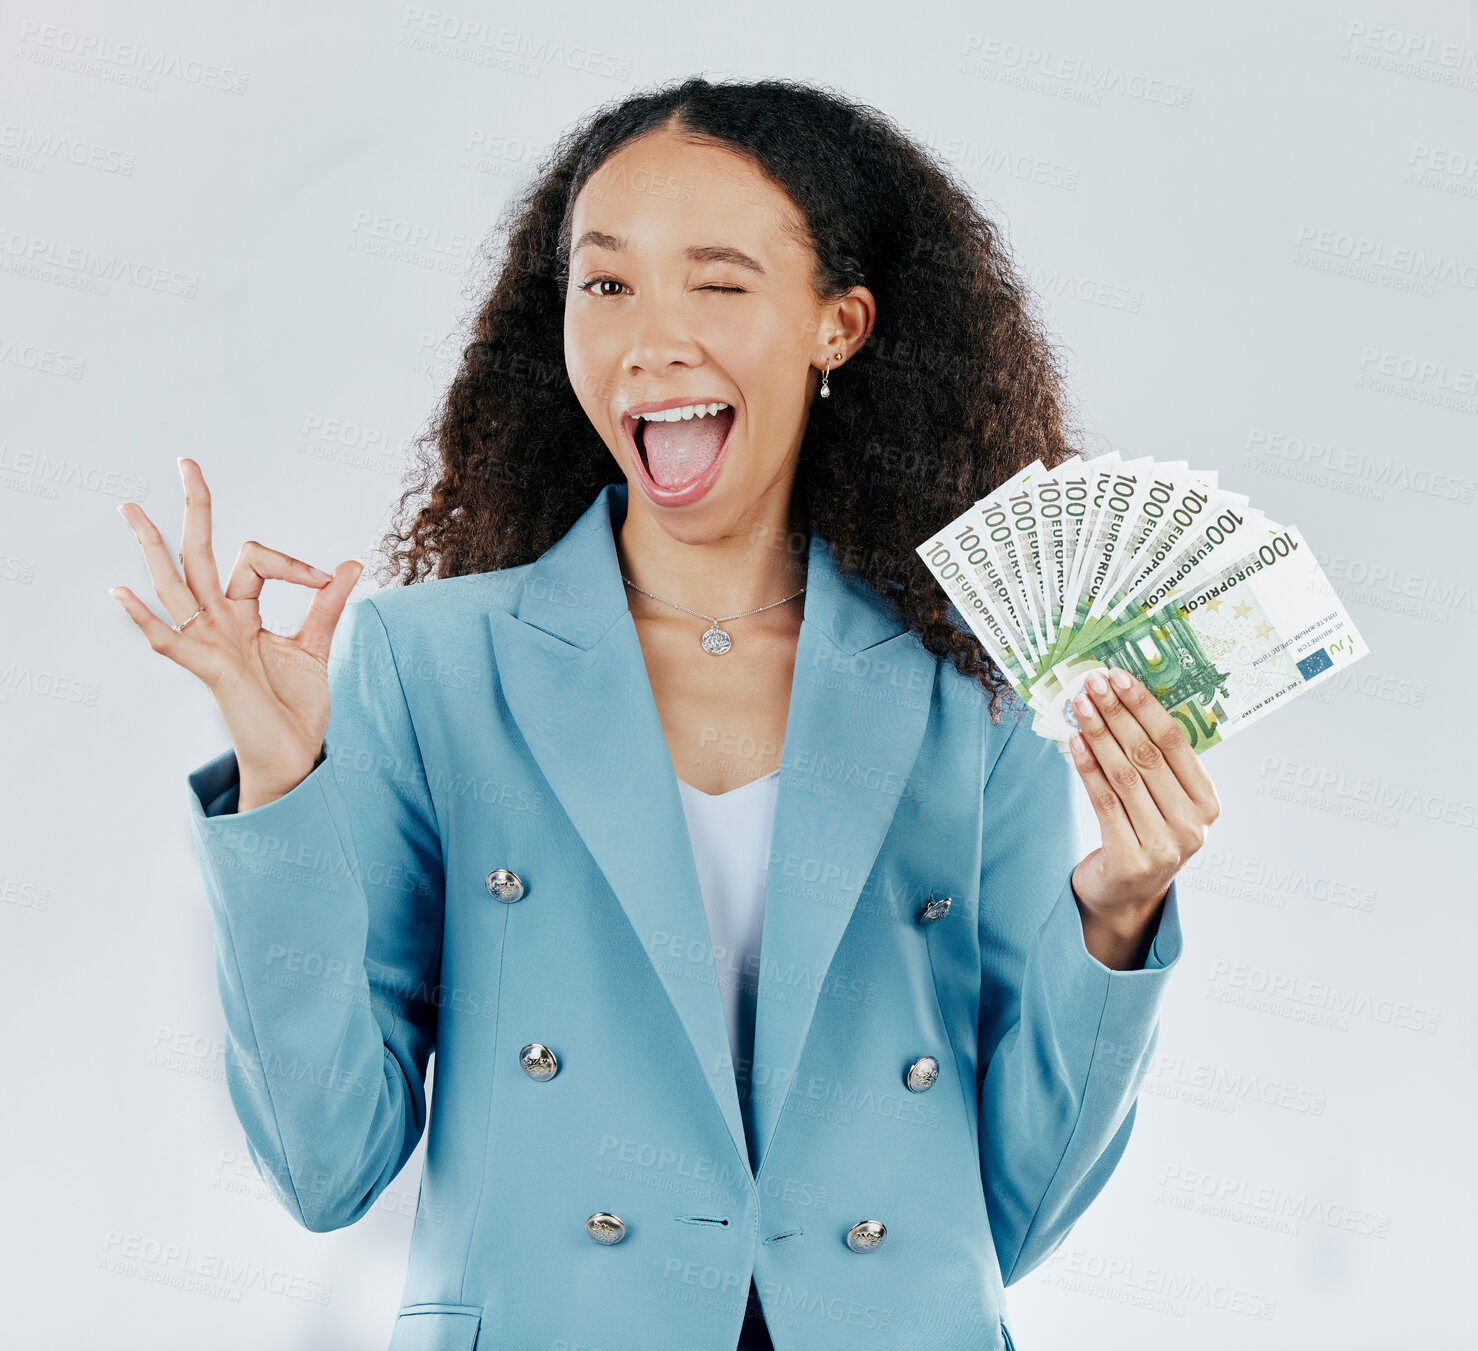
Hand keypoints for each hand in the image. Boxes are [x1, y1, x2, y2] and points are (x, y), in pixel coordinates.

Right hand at [110, 458, 362, 804]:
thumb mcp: (315, 647)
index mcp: (242, 613)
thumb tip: (349, 563)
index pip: (256, 560)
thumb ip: (326, 604)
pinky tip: (122, 594)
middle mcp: (219, 623)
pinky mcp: (209, 672)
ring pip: (175, 587)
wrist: (294, 756)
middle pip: (199, 555)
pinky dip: (145, 620)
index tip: (329, 577)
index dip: (294, 562)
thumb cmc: (295, 707)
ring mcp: (208, 645)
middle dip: (195, 509)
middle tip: (186, 462)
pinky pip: (169, 642)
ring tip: (131, 511)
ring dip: (152, 549)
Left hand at [1067, 667, 1220, 939]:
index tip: (1119, 677)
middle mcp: (1192, 825)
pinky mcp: (1131, 859)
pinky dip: (1088, 768)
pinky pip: (1104, 802)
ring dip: (1099, 735)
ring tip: (1079, 706)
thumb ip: (1154, 761)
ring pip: (1125, 776)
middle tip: (1092, 684)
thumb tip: (1120, 700)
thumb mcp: (1161, 800)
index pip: (1176, 742)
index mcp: (1208, 802)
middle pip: (1148, 756)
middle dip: (1117, 714)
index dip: (1145, 706)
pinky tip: (1074, 743)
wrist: (1124, 894)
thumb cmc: (1141, 832)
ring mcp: (1164, 845)